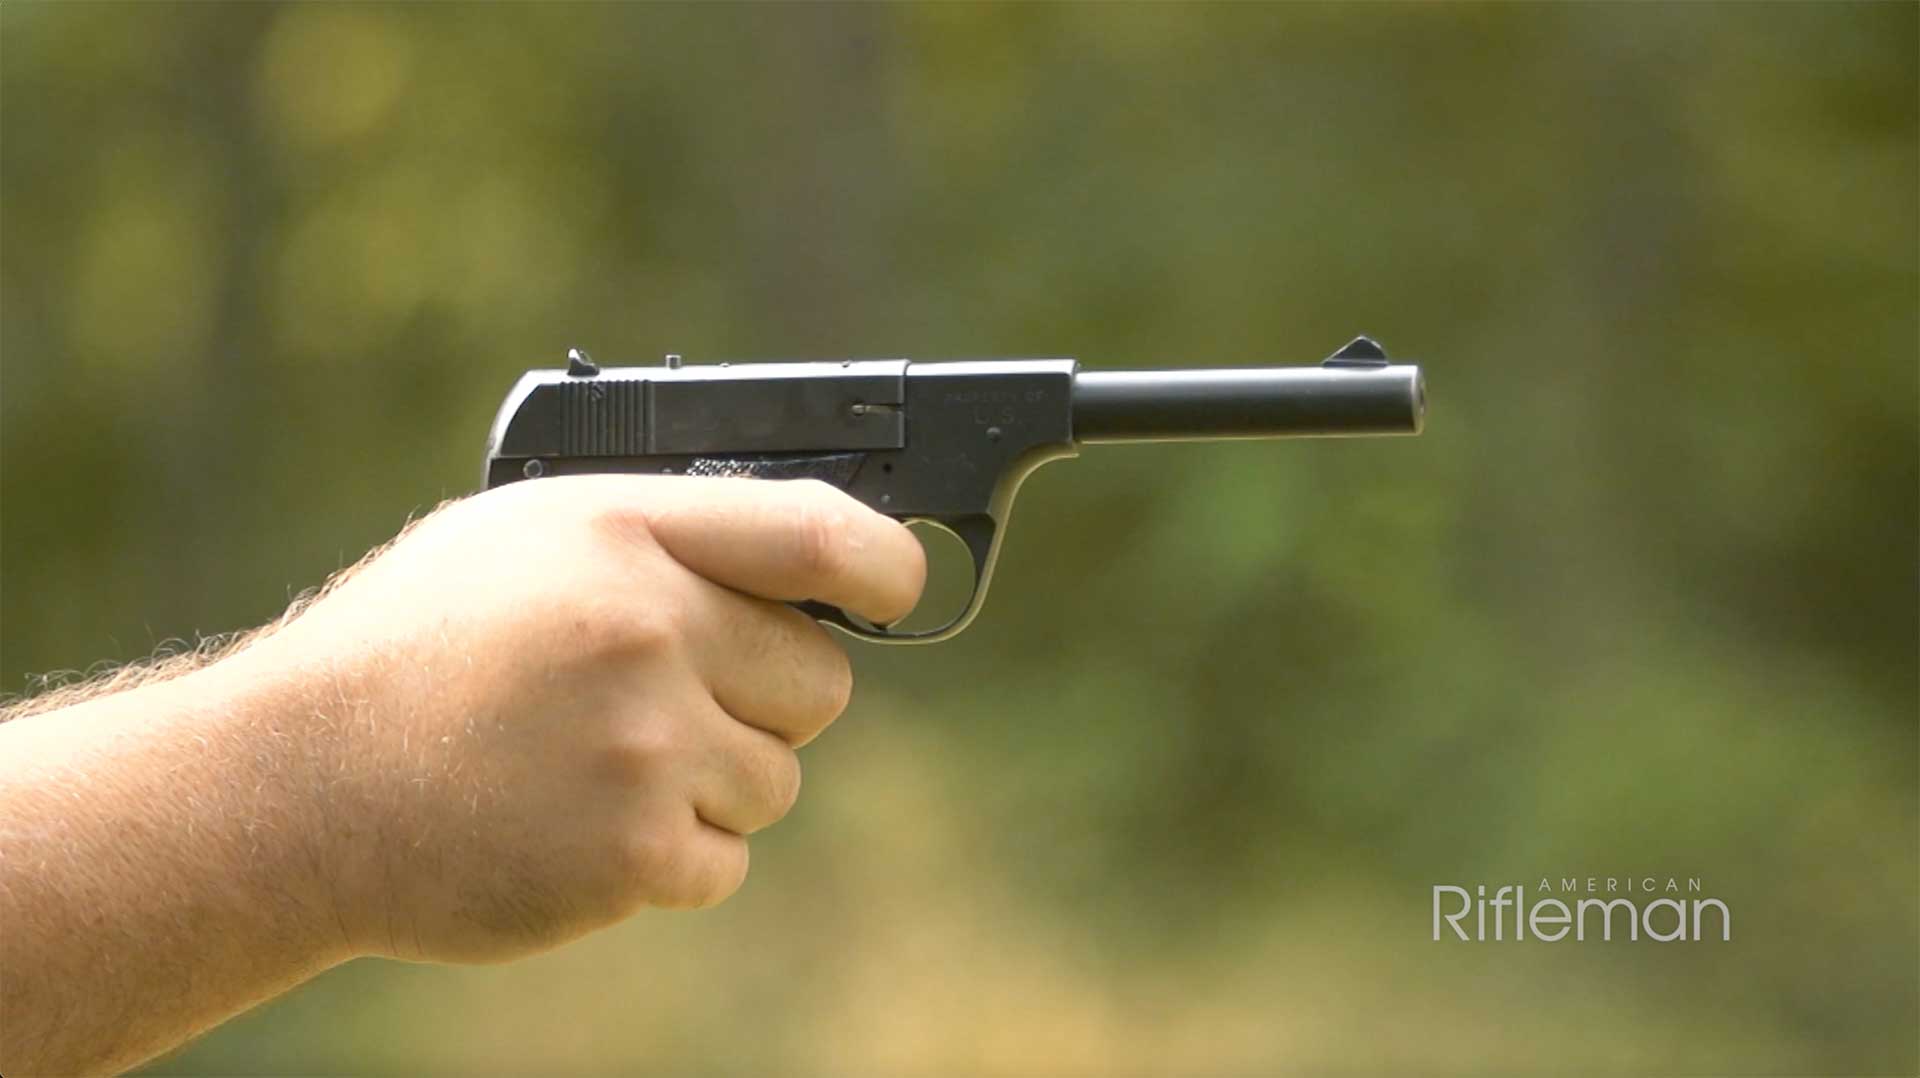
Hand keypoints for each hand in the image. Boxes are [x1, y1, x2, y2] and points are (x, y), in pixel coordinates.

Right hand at [238, 476, 925, 963]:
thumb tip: (799, 560)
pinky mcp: (634, 851)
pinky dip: (673, 856)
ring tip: (600, 766)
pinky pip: (726, 860)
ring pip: (777, 778)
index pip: (820, 535)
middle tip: (680, 703)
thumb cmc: (415, 650)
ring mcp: (645, 745)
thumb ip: (658, 537)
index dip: (886, 569)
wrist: (298, 786)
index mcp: (624, 535)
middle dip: (770, 698)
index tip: (895, 591)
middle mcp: (648, 629)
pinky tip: (583, 823)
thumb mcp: (522, 539)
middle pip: (822, 680)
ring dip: (715, 784)